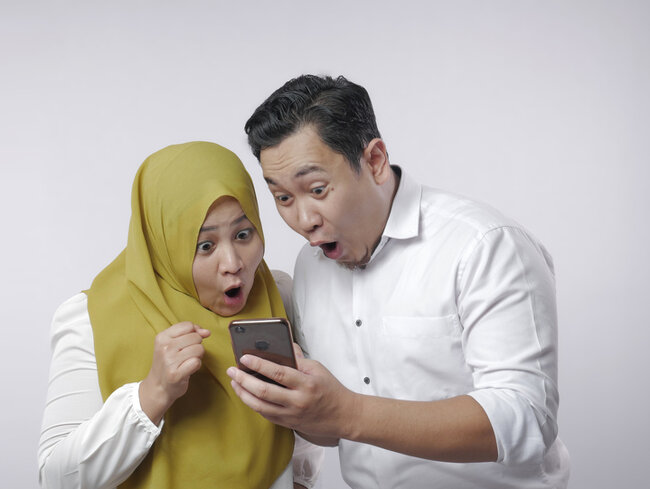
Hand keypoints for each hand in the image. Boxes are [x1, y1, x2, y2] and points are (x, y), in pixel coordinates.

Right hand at [139, 321, 210, 424]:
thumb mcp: (172, 343)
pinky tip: (188, 369)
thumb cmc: (169, 363)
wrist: (158, 387)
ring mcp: (169, 361)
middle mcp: (164, 348)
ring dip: (198, 356)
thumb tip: (207, 332)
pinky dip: (196, 365)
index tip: (190, 341)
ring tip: (187, 361)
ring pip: (199, 349)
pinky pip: (197, 362)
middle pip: (195, 337)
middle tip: (187, 354)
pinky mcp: (176, 374)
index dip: (194, 332)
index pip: (188, 325)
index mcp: (162, 337)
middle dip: (196, 345)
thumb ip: (190, 333)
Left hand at [227, 343, 356, 442]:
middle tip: (232, 371)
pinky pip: (266, 414)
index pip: (278, 373)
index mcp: (306, 384)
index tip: (244, 358)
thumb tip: (282, 346)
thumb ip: (298, 359)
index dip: (259, 365)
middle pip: (264, 391)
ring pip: (260, 406)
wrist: (344, 416)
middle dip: (244, 380)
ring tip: (235, 382)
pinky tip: (246, 395)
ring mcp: (292, 414)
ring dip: (243, 393)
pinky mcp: (288, 423)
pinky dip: (253, 404)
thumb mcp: (318, 369)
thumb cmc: (332, 390)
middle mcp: (297, 401)